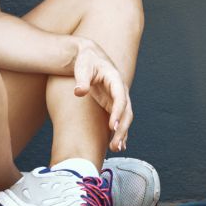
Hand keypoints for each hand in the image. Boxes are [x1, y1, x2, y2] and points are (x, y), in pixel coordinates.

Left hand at [72, 37, 133, 151]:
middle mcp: (120, 90)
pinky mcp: (112, 104)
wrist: (89, 56)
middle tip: (115, 144)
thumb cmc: (85, 61)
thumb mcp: (83, 68)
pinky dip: (119, 131)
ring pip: (125, 118)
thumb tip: (79, 92)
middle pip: (126, 112)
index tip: (112, 127)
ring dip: (122, 133)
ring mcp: (117, 98)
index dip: (117, 113)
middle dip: (122, 129)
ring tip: (116, 148)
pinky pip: (119, 119)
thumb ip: (82, 80)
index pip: (120, 98)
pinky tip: (117, 145)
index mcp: (115, 79)